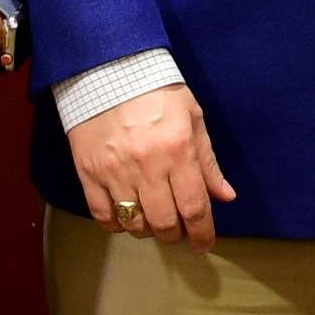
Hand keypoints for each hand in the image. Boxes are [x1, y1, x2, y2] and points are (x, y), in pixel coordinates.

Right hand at [69, 84, 227, 246]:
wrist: (108, 71)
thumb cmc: (156, 91)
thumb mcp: (192, 118)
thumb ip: (208, 162)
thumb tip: (225, 196)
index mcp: (177, 150)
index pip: (195, 207)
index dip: (202, 234)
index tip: (204, 244)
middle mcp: (147, 165)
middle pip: (165, 223)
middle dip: (176, 235)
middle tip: (180, 232)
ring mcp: (114, 171)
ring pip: (134, 224)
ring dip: (148, 231)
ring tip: (154, 222)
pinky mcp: (88, 172)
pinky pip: (102, 215)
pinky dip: (116, 225)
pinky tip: (127, 218)